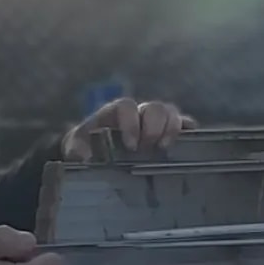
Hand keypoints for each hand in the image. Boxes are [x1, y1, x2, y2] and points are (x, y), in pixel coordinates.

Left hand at [63, 97, 194, 162]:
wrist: (93, 153)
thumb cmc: (85, 147)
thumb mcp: (75, 148)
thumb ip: (76, 150)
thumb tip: (83, 157)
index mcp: (115, 113)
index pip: (127, 107)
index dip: (131, 123)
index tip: (131, 146)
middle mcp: (137, 113)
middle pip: (153, 107)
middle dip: (153, 126)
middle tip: (149, 148)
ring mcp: (154, 121)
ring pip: (170, 112)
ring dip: (172, 128)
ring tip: (165, 148)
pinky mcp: (168, 132)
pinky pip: (184, 125)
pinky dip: (188, 131)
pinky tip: (188, 145)